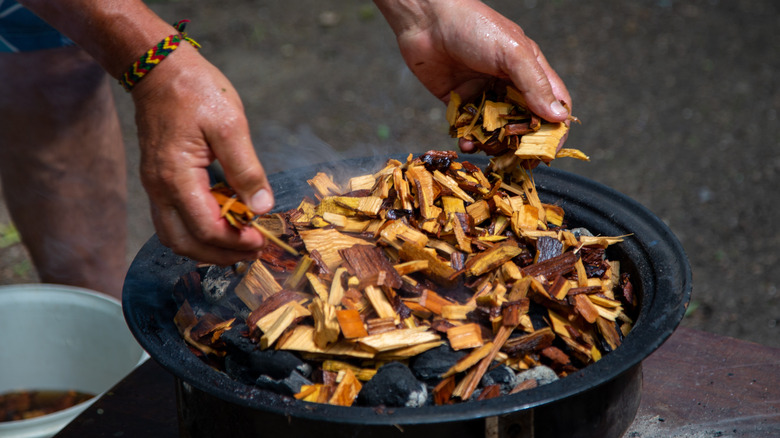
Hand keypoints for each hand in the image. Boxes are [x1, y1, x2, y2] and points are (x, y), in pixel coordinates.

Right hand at [131, 44, 273, 264]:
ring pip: (175, 237)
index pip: (205, 228)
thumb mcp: (230, 125)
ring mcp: (155, 186)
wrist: (159, 69)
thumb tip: (262, 207)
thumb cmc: (195, 91)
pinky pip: (174, 221)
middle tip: (253, 251)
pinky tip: (224, 223)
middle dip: (221, 255)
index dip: (236, 242)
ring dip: (207, 248)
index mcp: (176, 176)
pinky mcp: (159, 181)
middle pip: (185, 243)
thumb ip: (246, 169)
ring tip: (240, 243)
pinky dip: (198, 232)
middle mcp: (159, 188)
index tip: (262, 240)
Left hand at [375, 0, 570, 152]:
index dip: (555, 128)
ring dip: (494, 145)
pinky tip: (466, 144)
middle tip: (516, 160)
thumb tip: (558, 117)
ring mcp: (483, 93)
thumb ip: (535, 85)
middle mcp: (508, 83)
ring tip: (488, 152)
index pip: (553, 104)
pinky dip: (469, 139)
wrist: (426, 20)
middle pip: (524, 122)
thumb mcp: (512, 53)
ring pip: (496, 130)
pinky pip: (468, 128)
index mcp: (529, 69)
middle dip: (522, 143)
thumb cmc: (474, 26)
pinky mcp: (458, 101)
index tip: (549, 150)